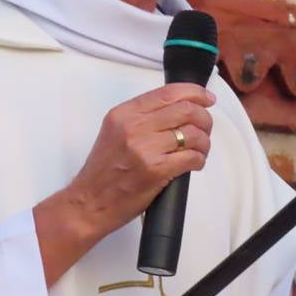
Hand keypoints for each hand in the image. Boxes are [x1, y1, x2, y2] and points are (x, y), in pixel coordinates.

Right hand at [34, 83, 214, 285]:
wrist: (89, 203)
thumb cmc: (103, 171)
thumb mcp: (115, 132)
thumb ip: (142, 117)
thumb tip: (178, 108)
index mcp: (124, 113)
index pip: (168, 92)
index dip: (195, 92)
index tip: (207, 99)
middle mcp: (134, 126)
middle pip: (186, 109)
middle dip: (204, 118)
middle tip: (205, 128)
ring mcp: (145, 148)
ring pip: (193, 133)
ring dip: (204, 142)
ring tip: (199, 150)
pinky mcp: (156, 170)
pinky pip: (192, 157)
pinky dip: (200, 159)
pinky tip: (194, 163)